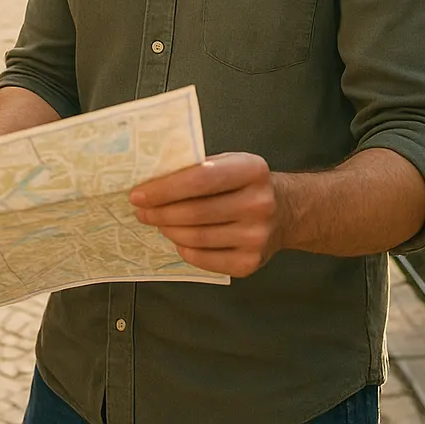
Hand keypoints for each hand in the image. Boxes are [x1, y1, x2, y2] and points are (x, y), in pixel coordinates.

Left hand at [129, 152, 287, 277]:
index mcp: (251, 170)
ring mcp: (257, 236)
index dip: (164, 188)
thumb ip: (196, 167)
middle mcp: (259, 203)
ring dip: (169, 230)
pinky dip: (184, 250)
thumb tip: (150, 178)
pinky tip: (178, 239)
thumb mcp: (228, 162)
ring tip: (158, 222)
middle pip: (195, 212)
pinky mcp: (251, 263)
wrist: (285, 211)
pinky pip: (205, 260)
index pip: (200, 179)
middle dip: (160, 212)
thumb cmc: (243, 182)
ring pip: (197, 237)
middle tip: (141, 211)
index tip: (138, 194)